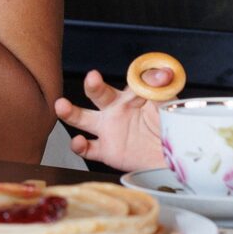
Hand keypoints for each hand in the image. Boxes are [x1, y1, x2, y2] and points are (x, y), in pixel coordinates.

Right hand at [51, 69, 167, 172]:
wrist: (171, 160)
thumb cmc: (169, 128)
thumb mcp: (168, 105)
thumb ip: (162, 89)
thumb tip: (164, 73)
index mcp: (132, 95)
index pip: (132, 81)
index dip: (142, 77)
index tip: (161, 76)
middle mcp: (116, 109)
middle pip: (100, 94)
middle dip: (94, 85)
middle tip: (92, 78)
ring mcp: (108, 130)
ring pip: (83, 118)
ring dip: (71, 112)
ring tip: (61, 105)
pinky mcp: (106, 151)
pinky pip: (87, 149)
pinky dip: (79, 146)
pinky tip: (77, 141)